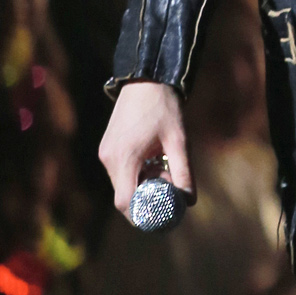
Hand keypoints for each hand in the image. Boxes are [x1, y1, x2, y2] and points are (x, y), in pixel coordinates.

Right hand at [98, 80, 195, 219]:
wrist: (146, 77)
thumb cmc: (164, 106)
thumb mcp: (179, 140)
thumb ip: (184, 171)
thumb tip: (190, 201)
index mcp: (125, 157)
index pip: (125, 202)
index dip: (141, 215)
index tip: (159, 217)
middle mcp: (109, 158)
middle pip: (123, 195)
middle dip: (145, 198)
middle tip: (168, 187)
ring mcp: (105, 152)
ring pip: (121, 183)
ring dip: (141, 184)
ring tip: (162, 166)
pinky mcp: (106, 147)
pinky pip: (119, 171)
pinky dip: (135, 173)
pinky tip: (152, 159)